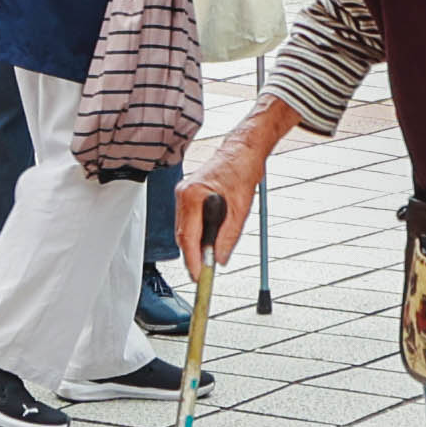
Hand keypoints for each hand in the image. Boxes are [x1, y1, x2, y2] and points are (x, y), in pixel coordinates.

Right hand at [176, 133, 276, 271]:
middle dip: (192, 256)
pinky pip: (187, 222)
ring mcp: (183, 193)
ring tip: (207, 260)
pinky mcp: (187, 195)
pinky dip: (196, 234)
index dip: (192, 260)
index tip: (198, 275)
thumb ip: (228, 237)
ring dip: (195, 246)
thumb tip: (219, 259)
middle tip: (203, 273)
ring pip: (184, 230)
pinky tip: (207, 241)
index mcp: (193, 195)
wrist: (242, 151)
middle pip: (182, 236)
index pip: (188, 237)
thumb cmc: (242, 170)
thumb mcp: (240, 209)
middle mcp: (183, 194)